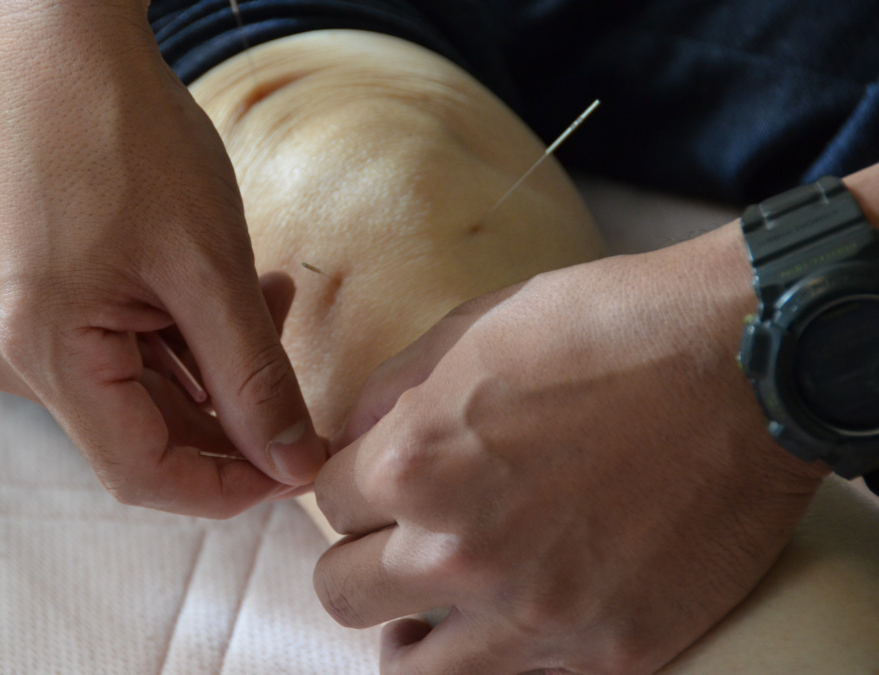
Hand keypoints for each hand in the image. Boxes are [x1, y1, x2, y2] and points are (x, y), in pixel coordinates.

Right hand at [0, 0, 323, 516]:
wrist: (63, 41)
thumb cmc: (129, 135)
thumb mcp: (209, 267)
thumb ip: (254, 379)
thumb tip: (295, 464)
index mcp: (40, 350)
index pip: (143, 473)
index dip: (230, 486)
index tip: (300, 467)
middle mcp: (12, 354)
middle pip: (145, 431)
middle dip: (235, 412)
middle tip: (302, 378)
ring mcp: (16, 326)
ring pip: (140, 389)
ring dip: (216, 365)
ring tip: (272, 303)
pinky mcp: (33, 298)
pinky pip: (118, 348)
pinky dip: (183, 336)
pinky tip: (232, 293)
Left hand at [315, 224, 827, 672]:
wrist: (743, 366)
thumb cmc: (609, 328)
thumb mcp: (477, 328)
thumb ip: (392, 390)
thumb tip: (351, 434)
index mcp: (416, 464)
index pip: (327, 505)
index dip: (348, 489)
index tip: (374, 485)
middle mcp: (461, 552)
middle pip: (344, 593)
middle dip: (360, 560)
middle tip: (392, 543)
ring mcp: (534, 615)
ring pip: (409, 672)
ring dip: (406, 634)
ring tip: (425, 612)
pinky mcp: (607, 654)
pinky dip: (498, 655)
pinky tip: (511, 621)